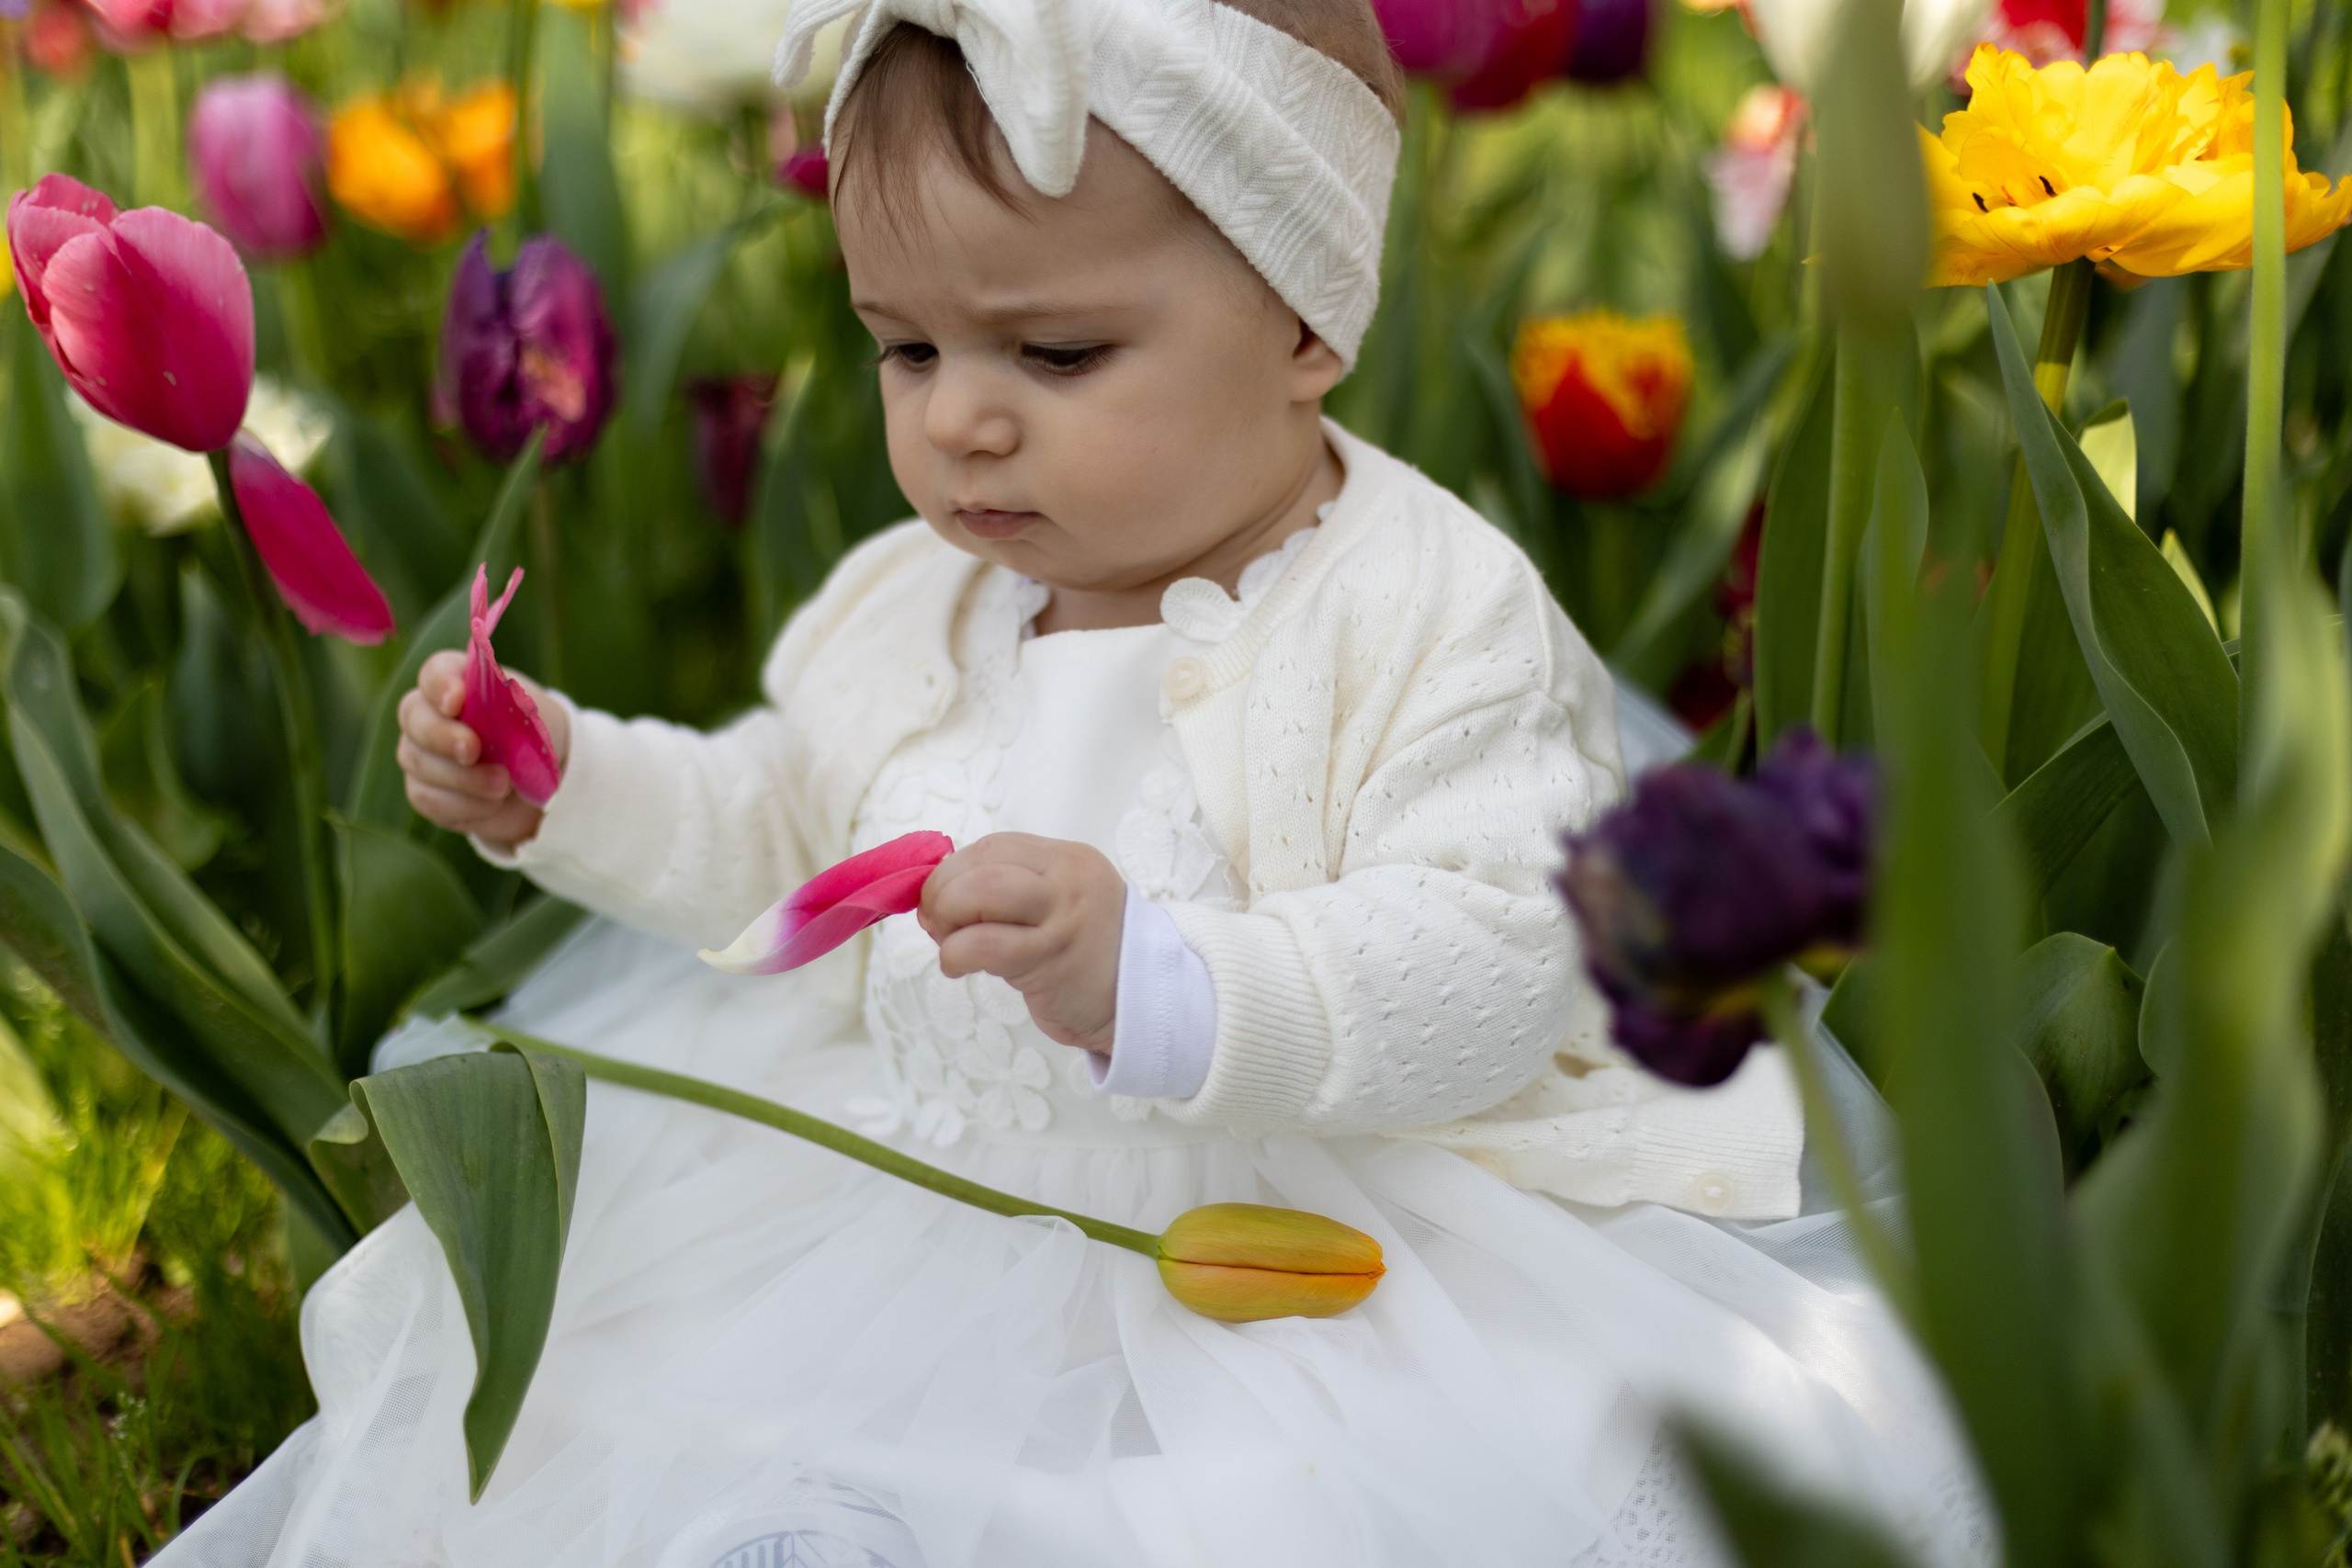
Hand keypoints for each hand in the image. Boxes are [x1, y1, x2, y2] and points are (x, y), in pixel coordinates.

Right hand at [396, 650, 571, 851]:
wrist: (540, 780)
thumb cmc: (533, 734)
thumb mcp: (533, 716)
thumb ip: (509, 710)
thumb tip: (489, 723)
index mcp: (456, 681)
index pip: (435, 672)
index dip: (440, 684)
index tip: (456, 700)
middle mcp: (428, 713)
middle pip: (414, 716)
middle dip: (442, 735)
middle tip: (472, 750)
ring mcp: (420, 753)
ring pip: (418, 760)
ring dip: (462, 777)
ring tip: (503, 785)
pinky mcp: (425, 791)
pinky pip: (428, 798)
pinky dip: (464, 804)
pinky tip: (493, 804)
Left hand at [918, 833, 1124, 1054]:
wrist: (1141, 999)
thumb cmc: (1085, 953)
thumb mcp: (1057, 904)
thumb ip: (1006, 893)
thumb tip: (933, 897)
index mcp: (1066, 860)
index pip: (994, 846)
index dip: (952, 869)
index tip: (938, 897)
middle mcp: (1067, 882)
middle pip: (983, 866)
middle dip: (941, 892)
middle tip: (937, 922)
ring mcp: (1062, 920)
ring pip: (980, 896)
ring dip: (946, 921)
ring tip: (950, 945)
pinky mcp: (1052, 962)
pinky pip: (984, 947)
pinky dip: (955, 955)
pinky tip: (959, 967)